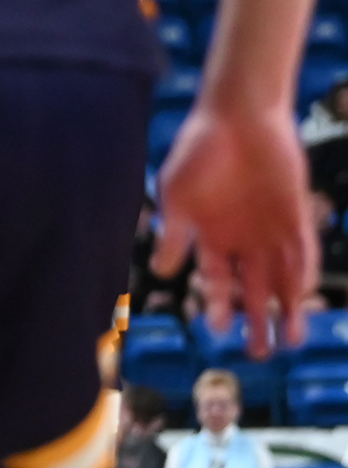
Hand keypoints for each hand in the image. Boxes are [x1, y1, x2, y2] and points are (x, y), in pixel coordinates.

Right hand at [157, 98, 317, 353]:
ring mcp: (271, 229)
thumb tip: (164, 272)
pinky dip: (304, 272)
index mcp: (211, 237)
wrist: (238, 115)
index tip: (215, 331)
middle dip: (257, 321)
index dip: (216, 307)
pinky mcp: (296, 214)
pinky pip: (303, 251)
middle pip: (253, 289)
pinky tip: (303, 293)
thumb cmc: (199, 151)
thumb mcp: (176, 195)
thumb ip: (173, 234)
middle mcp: (243, 239)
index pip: (216, 282)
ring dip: (289, 307)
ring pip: (282, 278)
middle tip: (262, 352)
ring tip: (293, 338)